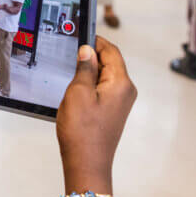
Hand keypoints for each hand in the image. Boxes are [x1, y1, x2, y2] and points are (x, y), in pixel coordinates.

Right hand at [56, 37, 136, 187]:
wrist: (86, 163)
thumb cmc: (82, 133)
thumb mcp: (78, 93)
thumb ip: (84, 68)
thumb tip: (87, 50)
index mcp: (121, 83)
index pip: (111, 51)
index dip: (96, 40)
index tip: (81, 33)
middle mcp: (125, 91)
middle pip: (110, 62)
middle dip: (91, 56)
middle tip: (70, 52)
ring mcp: (120, 102)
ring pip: (104, 76)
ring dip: (88, 71)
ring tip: (70, 73)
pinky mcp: (112, 111)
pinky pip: (102, 89)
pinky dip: (89, 84)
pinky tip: (75, 90)